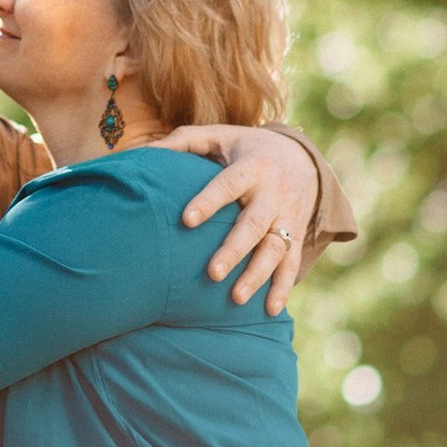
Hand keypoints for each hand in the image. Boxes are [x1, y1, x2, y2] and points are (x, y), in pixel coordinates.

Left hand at [153, 124, 321, 314]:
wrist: (301, 158)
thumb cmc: (246, 148)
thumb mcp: (219, 136)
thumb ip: (184, 141)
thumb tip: (145, 152)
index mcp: (251, 167)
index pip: (228, 185)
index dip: (208, 202)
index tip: (186, 220)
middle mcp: (273, 193)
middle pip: (254, 224)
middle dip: (235, 250)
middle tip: (212, 273)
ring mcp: (288, 216)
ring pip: (276, 248)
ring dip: (258, 275)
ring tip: (236, 298)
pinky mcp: (297, 233)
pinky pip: (292, 263)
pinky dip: (283, 287)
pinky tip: (270, 310)